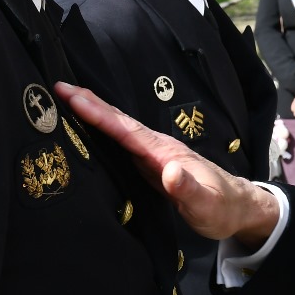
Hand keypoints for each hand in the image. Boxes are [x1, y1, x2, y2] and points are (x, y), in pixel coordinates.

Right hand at [56, 82, 280, 248]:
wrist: (237, 207)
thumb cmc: (222, 207)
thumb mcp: (207, 205)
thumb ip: (189, 189)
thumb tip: (169, 170)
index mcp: (164, 152)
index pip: (126, 129)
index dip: (99, 113)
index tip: (72, 96)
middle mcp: (156, 147)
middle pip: (118, 121)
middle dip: (89, 104)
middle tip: (57, 87)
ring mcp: (152, 154)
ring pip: (118, 129)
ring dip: (93, 113)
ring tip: (64, 99)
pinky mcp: (149, 165)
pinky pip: (120, 143)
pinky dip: (102, 131)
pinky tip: (87, 129)